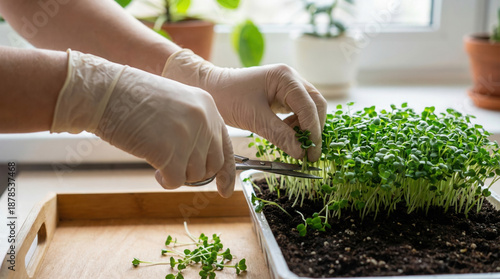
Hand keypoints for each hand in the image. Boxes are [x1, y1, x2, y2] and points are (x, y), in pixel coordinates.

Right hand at [51, 50, 234, 196]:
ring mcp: (188, 134)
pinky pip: (176, 181)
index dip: (226, 172)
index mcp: (208, 106)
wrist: (104, 91)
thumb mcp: (176, 104)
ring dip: (178, 175)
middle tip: (174, 167)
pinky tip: (155, 171)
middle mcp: (204, 119)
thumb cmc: (133, 99)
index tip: (225, 191)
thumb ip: (194, 126)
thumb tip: (203, 162)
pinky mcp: (170, 151)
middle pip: (212, 164)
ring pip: (195, 175)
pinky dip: (166, 182)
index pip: (226, 146)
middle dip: (195, 173)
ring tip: (159, 161)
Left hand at [162, 49, 326, 161]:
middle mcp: (291, 79)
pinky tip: (287, 136)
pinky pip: (298, 112)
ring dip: (306, 128)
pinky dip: (297, 126)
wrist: (211, 90)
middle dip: (314, 130)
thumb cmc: (228, 98)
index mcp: (285, 77)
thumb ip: (279, 134)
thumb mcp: (254, 118)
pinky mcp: (283, 96)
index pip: (309, 106)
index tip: (312, 153)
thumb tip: (300, 152)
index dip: (313, 131)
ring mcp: (288, 86)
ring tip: (296, 145)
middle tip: (310, 154)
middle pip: (316, 105)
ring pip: (309, 109)